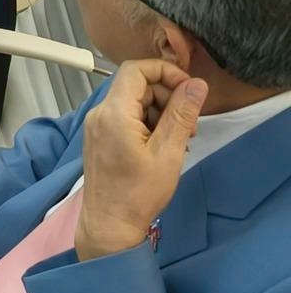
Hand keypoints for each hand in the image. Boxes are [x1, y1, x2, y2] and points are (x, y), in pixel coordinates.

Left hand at [75, 60, 208, 259]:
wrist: (110, 223)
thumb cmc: (139, 192)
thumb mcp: (168, 152)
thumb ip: (181, 114)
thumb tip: (196, 84)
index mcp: (113, 112)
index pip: (136, 69)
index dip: (165, 72)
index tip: (189, 90)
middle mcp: (99, 113)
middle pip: (137, 86)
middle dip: (168, 98)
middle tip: (190, 125)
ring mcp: (97, 125)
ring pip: (134, 102)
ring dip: (161, 113)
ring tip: (180, 140)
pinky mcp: (100, 137)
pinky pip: (126, 117)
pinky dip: (148, 124)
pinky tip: (164, 146)